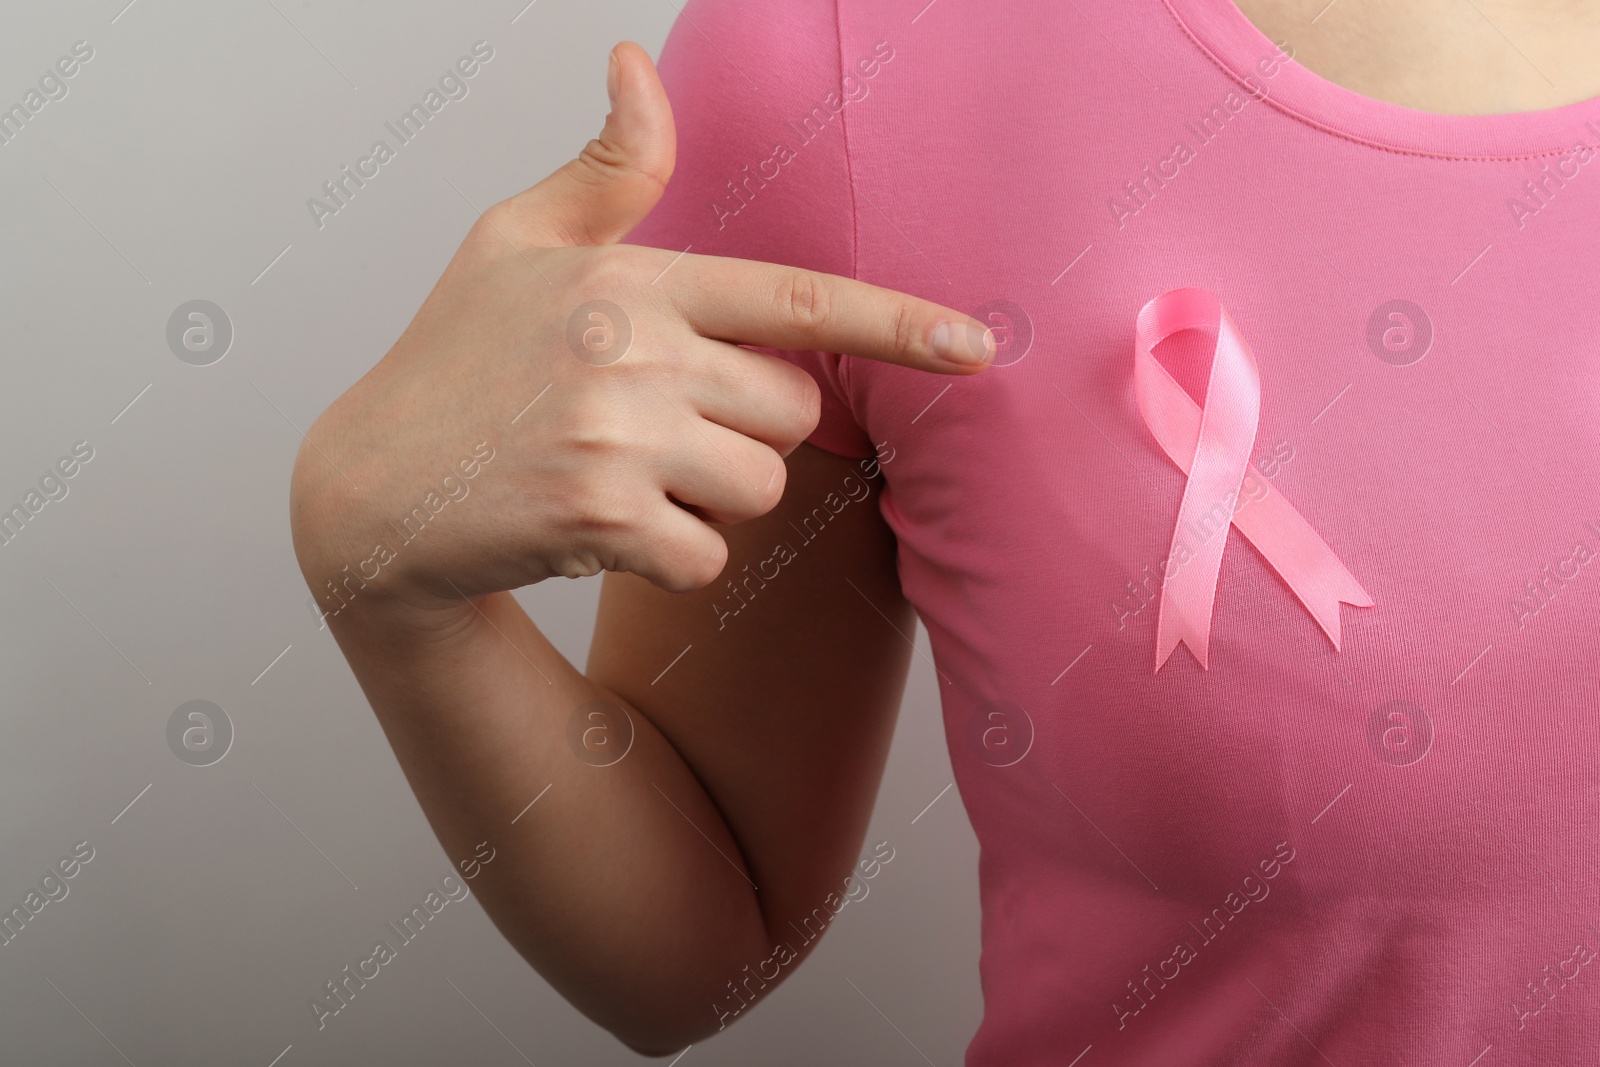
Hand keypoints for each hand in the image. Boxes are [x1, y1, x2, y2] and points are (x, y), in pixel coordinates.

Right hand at [289, 40, 992, 617]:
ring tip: (621, 475)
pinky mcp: (603, 520)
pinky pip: (710, 558)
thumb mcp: (516, 241)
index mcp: (632, 280)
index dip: (899, 323)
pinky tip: (602, 529)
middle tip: (656, 427)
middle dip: (748, 429)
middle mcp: (635, 352)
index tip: (976, 346)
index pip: (797, 299)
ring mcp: (620, 439)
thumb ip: (607, 170)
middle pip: (794, 412)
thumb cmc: (454, 358)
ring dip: (709, 497)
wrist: (371, 489)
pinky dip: (673, 558)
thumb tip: (636, 61)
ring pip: (760, 488)